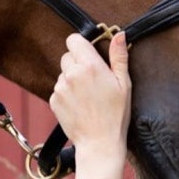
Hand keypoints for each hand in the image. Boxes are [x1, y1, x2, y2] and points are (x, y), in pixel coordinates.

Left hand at [49, 31, 129, 178]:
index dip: (81, 45)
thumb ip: (119, 57)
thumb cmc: (116, 115)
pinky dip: (66, 94)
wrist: (99, 144)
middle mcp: (71, 74)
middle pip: (67, 56)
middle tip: (91, 80)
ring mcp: (60, 88)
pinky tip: (79, 106)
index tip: (88, 55)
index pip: (74, 40)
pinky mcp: (54, 100)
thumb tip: (119, 34)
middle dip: (77, 63)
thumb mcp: (124, 84)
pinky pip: (58, 89)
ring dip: (71, 80)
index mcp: (90, 65)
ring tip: (86, 97)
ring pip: (62, 73)